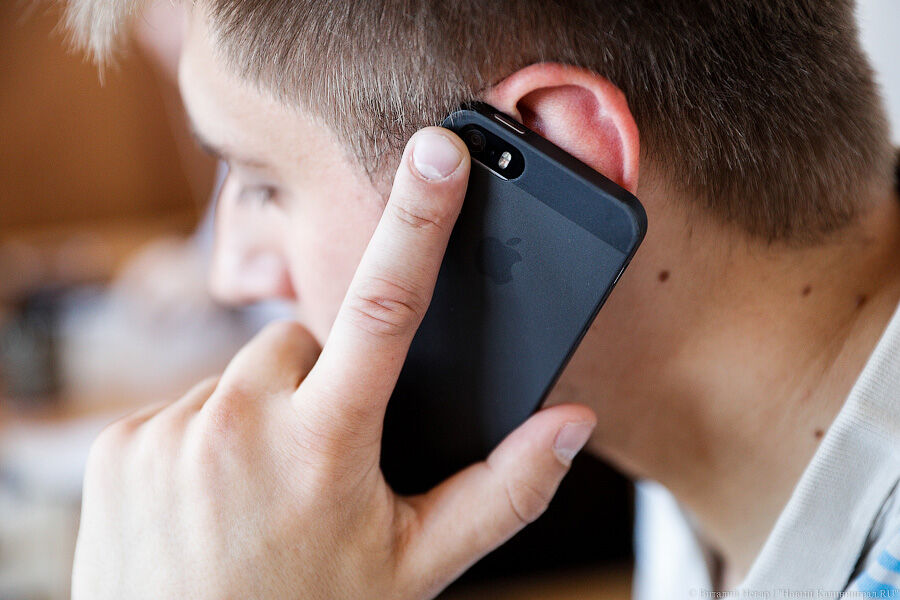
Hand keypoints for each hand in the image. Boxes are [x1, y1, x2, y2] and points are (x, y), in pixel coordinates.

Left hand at [72, 128, 596, 599]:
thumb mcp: (418, 564)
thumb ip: (504, 489)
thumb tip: (570, 424)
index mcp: (326, 444)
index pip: (388, 307)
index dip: (419, 221)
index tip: (437, 152)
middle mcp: (241, 424)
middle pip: (306, 342)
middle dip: (325, 382)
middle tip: (321, 458)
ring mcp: (172, 432)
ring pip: (244, 376)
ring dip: (263, 412)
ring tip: (262, 489)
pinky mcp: (120, 445)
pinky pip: (184, 406)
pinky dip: (207, 437)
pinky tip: (214, 495)